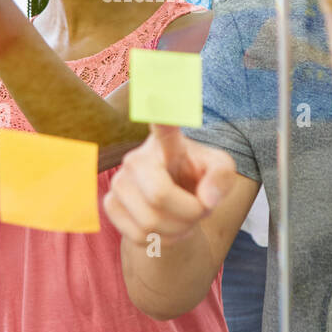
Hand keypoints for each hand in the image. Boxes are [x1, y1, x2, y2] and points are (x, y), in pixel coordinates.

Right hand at [104, 124, 236, 245]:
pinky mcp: (109, 204)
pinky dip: (159, 241)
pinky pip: (137, 235)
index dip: (158, 112)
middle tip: (200, 210)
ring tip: (185, 219)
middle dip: (189, 213)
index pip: (161, 125)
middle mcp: (136, 157)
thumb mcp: (220, 171)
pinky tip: (166, 228)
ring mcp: (119, 181)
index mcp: (166, 142)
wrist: (176, 200)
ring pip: (149, 222)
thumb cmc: (197, 177)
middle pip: (160, 196)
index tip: (155, 90)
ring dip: (177, 230)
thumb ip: (222, 178)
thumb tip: (206, 200)